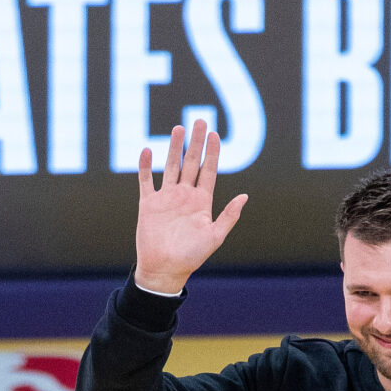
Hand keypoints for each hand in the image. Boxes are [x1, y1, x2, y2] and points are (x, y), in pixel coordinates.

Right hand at [134, 120, 247, 293]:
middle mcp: (185, 196)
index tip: (215, 134)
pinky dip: (145, 166)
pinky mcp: (148, 204)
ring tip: (179, 128)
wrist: (165, 269)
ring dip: (175, 147)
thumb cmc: (192, 256)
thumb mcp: (215, 236)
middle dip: (196, 142)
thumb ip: (229, 216)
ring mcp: (166, 198)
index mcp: (202, 202)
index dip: (212, 152)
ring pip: (171, 166)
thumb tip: (245, 196)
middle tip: (199, 121)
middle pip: (191, 163)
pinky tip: (147, 150)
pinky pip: (146, 180)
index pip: (209, 171)